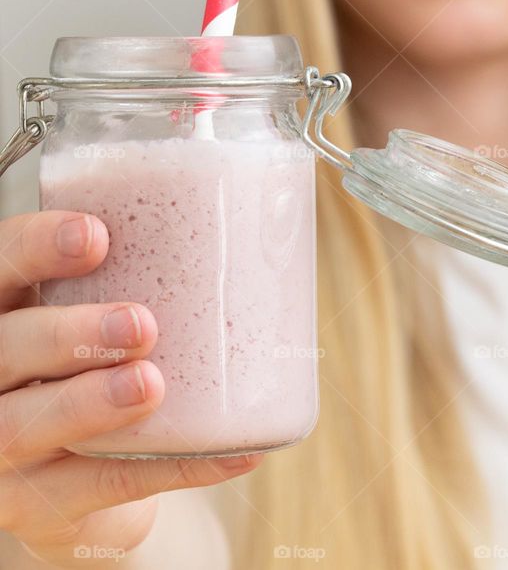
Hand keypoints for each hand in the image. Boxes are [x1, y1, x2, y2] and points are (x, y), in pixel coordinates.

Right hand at [0, 211, 261, 566]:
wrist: (81, 481)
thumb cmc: (100, 370)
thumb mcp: (104, 320)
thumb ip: (146, 281)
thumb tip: (252, 233)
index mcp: (5, 315)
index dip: (32, 250)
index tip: (95, 236)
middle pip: (2, 350)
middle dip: (67, 334)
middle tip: (140, 324)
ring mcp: (5, 452)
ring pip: (26, 426)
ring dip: (90, 403)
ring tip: (151, 384)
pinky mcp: (42, 505)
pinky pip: (106, 486)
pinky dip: (175, 468)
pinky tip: (234, 454)